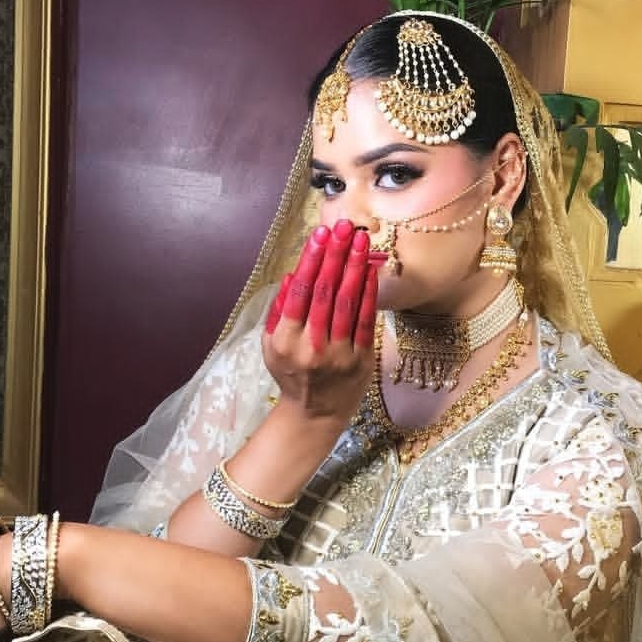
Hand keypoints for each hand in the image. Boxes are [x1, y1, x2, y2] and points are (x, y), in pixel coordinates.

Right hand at [262, 219, 377, 425]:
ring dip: (354, 267)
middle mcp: (311, 347)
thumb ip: (279, 310)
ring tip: (360, 240)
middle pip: (325, 292)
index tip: (320, 234)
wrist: (315, 414)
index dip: (311, 260)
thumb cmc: (291, 374)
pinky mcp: (361, 360)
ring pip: (348, 303)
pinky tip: (370, 269)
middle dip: (335, 255)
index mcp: (285, 341)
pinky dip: (369, 293)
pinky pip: (366, 320)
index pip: (299, 292)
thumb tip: (291, 274)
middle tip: (344, 227)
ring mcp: (338, 354)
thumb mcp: (271, 346)